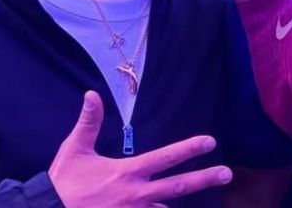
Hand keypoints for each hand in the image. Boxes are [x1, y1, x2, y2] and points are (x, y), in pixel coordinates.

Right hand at [48, 91, 232, 206]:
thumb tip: (92, 94)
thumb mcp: (75, 149)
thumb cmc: (63, 182)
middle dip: (205, 179)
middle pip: (178, 187)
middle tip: (228, 174)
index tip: (210, 142)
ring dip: (176, 204)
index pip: (165, 158)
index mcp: (127, 173)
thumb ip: (89, 123)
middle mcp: (136, 195)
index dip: (189, 149)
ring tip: (201, 202)